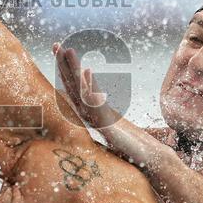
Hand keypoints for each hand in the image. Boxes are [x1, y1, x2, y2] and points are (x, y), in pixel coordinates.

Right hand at [54, 42, 173, 172]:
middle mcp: (89, 115)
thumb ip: (99, 100)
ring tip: (70, 51)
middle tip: (56, 44)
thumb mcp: (111, 115)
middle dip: (64, 66)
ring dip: (74, 71)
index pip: (73, 86)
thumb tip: (88, 79)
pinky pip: (97, 105)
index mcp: (89, 111)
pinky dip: (90, 87)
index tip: (57, 48)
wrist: (147, 157)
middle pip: (73, 86)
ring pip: (82, 92)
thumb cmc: (130, 139)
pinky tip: (88, 71)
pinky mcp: (108, 129)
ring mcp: (97, 121)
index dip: (64, 68)